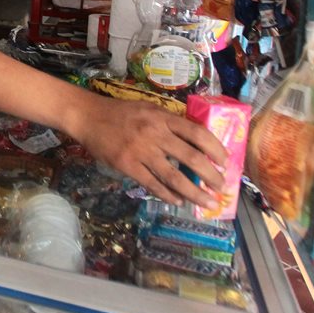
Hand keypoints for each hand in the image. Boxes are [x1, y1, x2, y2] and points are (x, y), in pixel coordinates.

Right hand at [71, 95, 229, 206]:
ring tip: (207, 202)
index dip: (215, 148)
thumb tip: (194, 142)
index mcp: (162, 118)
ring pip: (174, 176)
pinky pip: (152, 184)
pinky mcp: (127, 166)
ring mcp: (140, 151)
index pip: (197, 133)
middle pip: (191, 158)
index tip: (225, 161)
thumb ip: (169, 123)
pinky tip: (178, 201)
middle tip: (221, 187)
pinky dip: (168, 195)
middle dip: (211, 175)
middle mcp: (154, 134)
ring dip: (194, 193)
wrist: (88, 117)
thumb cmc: (120, 113)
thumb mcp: (149, 109)